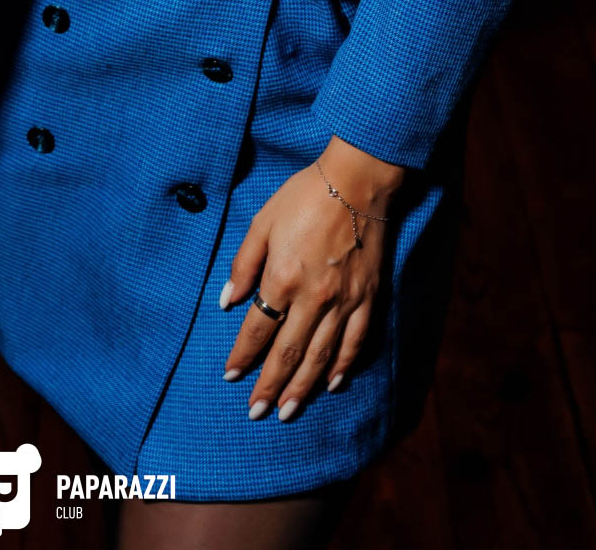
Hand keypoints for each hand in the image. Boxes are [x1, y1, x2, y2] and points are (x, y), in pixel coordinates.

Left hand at [221, 138, 403, 421]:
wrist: (358, 182)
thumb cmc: (304, 196)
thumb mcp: (263, 221)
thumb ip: (244, 263)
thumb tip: (227, 301)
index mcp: (283, 277)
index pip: (258, 328)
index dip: (243, 355)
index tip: (231, 376)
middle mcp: (313, 298)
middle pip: (288, 352)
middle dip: (270, 385)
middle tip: (256, 412)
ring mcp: (344, 302)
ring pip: (320, 356)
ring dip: (303, 387)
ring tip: (288, 411)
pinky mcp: (368, 299)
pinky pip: (355, 342)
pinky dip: (342, 366)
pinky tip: (331, 383)